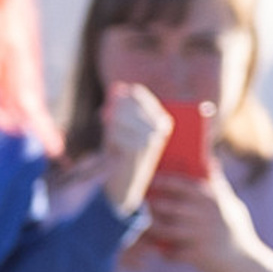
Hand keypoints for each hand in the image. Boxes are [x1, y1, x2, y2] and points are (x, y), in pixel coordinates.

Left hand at [96, 82, 172, 218]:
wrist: (123, 183)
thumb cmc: (121, 151)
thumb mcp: (122, 124)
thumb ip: (122, 105)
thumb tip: (119, 88)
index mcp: (162, 119)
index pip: (136, 92)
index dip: (118, 98)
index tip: (113, 112)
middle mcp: (162, 126)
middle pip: (125, 102)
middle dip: (112, 114)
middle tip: (112, 128)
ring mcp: (153, 136)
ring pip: (119, 116)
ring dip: (111, 128)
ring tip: (115, 142)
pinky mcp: (141, 146)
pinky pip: (115, 131)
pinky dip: (110, 140)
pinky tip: (116, 151)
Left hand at [148, 165, 272, 271]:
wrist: (245, 263)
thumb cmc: (238, 231)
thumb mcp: (232, 204)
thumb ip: (219, 184)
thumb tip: (211, 160)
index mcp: (211, 199)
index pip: (179, 184)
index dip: (161, 181)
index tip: (150, 181)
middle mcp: (203, 215)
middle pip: (165, 206)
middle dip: (150, 206)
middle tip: (140, 206)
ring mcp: (198, 235)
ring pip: (162, 229)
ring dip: (151, 229)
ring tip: (148, 228)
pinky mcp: (195, 254)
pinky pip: (170, 252)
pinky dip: (166, 253)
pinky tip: (165, 252)